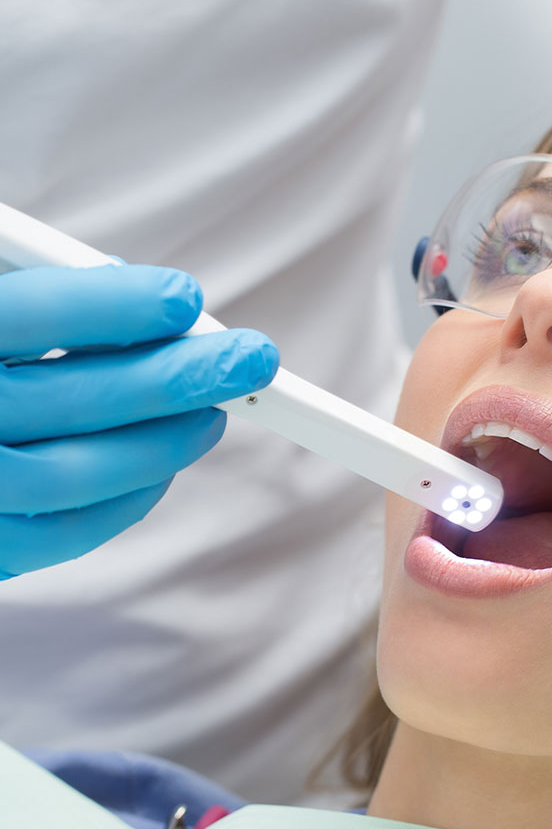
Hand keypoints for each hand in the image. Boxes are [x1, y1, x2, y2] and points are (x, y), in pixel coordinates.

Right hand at [0, 265, 278, 577]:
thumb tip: (142, 294)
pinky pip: (63, 534)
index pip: (22, 316)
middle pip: (66, 399)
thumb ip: (30, 298)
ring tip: (216, 411)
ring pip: (73, 474)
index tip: (186, 297)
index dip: (109, 305)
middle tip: (252, 359)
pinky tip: (165, 464)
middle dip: (174, 377)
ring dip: (163, 442)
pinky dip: (128, 498)